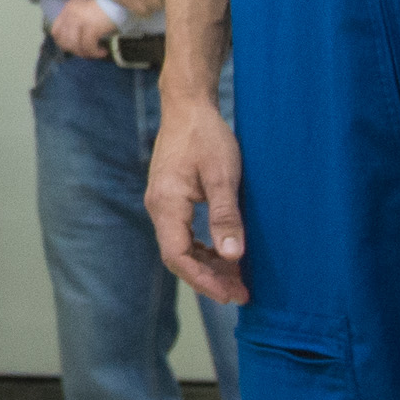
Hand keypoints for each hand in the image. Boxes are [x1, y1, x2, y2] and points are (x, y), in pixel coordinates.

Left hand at [50, 0, 116, 60]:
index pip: (55, 31)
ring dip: (85, 53)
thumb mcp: (84, 10)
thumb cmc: (104, 7)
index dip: (63, 43)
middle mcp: (71, 14)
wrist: (118, 1)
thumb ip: (75, 21)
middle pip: (65, 41)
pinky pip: (89, 46)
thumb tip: (74, 42)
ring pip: (75, 46)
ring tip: (95, 53)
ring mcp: (80, 20)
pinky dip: (95, 53)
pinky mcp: (92, 27)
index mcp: (67, 9)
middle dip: (75, 51)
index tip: (74, 48)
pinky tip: (103, 52)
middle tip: (86, 52)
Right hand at [146, 83, 247, 304]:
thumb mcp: (223, 175)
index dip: (203, 280)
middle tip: (241, 293)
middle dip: (208, 279)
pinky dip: (203, 249)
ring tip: (237, 279)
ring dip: (207, 265)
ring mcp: (162, 204)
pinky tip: (223, 253)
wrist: (188, 106)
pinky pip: (183, 234)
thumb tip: (233, 256)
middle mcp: (158, 208)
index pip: (178, 256)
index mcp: (167, 204)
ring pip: (181, 247)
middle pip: (178, 257)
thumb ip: (226, 216)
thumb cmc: (206, 136)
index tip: (231, 293)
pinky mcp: (171, 199)